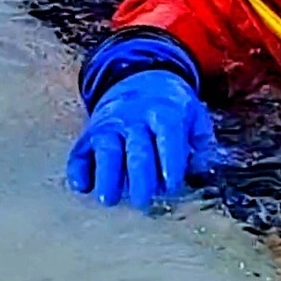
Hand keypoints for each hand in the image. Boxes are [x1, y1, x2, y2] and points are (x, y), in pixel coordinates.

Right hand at [66, 70, 216, 209]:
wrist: (140, 79)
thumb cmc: (172, 108)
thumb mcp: (195, 116)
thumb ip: (202, 143)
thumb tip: (200, 170)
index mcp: (165, 112)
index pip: (168, 135)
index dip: (171, 161)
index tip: (172, 185)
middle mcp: (135, 118)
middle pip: (137, 148)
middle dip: (140, 176)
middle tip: (143, 201)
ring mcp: (110, 125)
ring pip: (106, 150)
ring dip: (106, 175)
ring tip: (109, 199)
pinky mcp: (90, 134)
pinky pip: (80, 151)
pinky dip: (78, 169)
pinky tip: (82, 187)